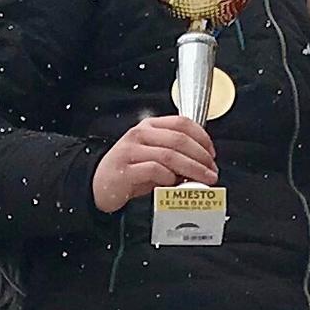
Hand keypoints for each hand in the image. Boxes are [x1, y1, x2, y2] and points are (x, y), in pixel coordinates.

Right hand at [92, 113, 221, 213]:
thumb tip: (202, 165)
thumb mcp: (152, 157)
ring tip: (201, 180)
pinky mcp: (125, 170)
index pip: (182, 123)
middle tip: (211, 172)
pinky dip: (168, 177)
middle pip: (179, 140)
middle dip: (201, 157)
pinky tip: (173, 184)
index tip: (212, 154)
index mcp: (149, 127)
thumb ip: (175, 155)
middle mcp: (139, 135)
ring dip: (191, 169)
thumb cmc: (129, 172)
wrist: (98, 186)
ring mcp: (130, 151)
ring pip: (170, 155)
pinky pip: (154, 170)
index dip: (202, 137)